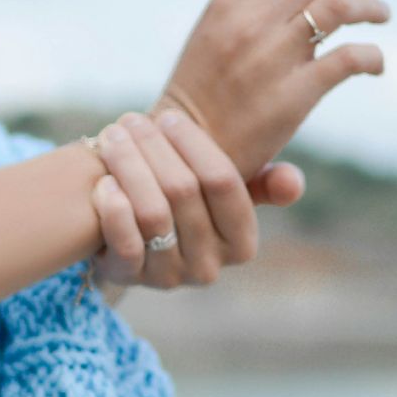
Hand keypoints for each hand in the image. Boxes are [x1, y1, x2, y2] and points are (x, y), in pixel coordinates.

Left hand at [83, 108, 304, 301]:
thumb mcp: (223, 192)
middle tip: (130, 119)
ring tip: (112, 136)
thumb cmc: (185, 199)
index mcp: (241, 242)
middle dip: (153, 147)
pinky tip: (103, 180)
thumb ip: (262, 183)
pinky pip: (125, 243)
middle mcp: (209, 266)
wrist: (131, 232)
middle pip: (183, 192)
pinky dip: (113, 207)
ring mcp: (169, 277)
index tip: (169, 116)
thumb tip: (293, 182)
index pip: (224, 183)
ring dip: (128, 166)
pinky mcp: (130, 280)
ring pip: (152, 212)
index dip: (194, 144)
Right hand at [152, 0, 396, 179]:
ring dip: (374, 5)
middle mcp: (250, 21)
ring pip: (342, 6)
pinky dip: (373, 55)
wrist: (180, 153)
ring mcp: (270, 58)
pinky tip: (376, 63)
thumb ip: (262, 0)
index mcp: (229, 0)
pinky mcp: (291, 98)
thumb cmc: (205, 90)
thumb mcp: (217, 30)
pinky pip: (349, 59)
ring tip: (384, 14)